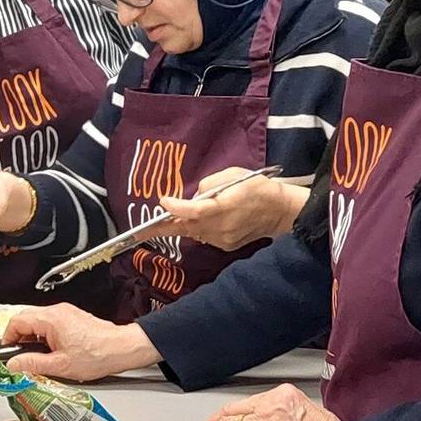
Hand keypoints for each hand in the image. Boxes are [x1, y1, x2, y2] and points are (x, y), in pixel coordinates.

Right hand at [4, 304, 157, 383]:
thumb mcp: (60, 365)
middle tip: (20, 354)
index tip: (7, 350)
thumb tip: (13, 365)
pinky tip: (52, 350)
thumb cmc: (97, 355)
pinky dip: (44, 334)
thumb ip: (32, 364)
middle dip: (19, 336)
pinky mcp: (72, 317)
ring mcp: (66, 312)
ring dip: (32, 336)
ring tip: (37, 355)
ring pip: (38, 320)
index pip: (17, 321)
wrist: (121, 349)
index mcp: (51, 319)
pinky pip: (50, 322)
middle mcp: (57, 311)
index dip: (7, 336)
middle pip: (26, 318)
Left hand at [149, 169, 304, 251]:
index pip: (196, 211)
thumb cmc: (255, 187)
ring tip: (168, 221)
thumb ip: (209, 184)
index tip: (164, 202)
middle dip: (164, 227)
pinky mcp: (226, 246)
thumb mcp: (232, 174)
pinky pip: (204, 237)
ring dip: (182, 226)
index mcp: (225, 206)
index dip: (177, 208)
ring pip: (194, 233)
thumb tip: (192, 197)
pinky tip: (201, 221)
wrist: (278, 211)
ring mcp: (224, 239)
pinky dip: (198, 229)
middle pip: (187, 227)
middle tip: (142, 230)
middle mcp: (222, 226)